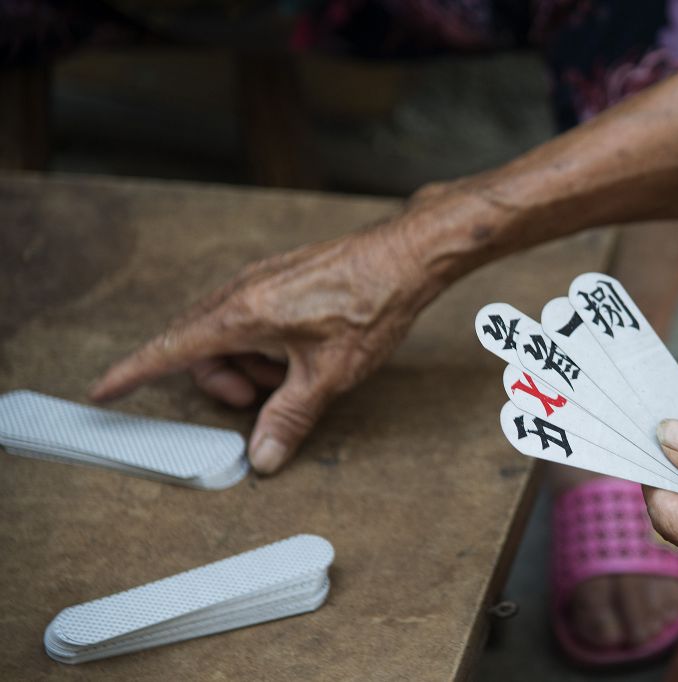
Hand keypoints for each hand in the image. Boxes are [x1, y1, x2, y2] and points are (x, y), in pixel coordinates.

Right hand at [90, 223, 436, 473]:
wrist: (405, 256)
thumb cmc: (370, 306)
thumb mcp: (328, 375)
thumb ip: (289, 417)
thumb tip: (262, 456)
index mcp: (243, 315)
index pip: (171, 349)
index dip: (133, 373)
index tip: (102, 390)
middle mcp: (242, 292)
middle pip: (198, 345)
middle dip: (218, 380)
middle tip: (260, 399)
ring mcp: (261, 280)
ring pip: (226, 331)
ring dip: (246, 362)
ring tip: (292, 373)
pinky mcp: (281, 278)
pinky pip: (250, 315)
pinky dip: (262, 342)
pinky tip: (300, 351)